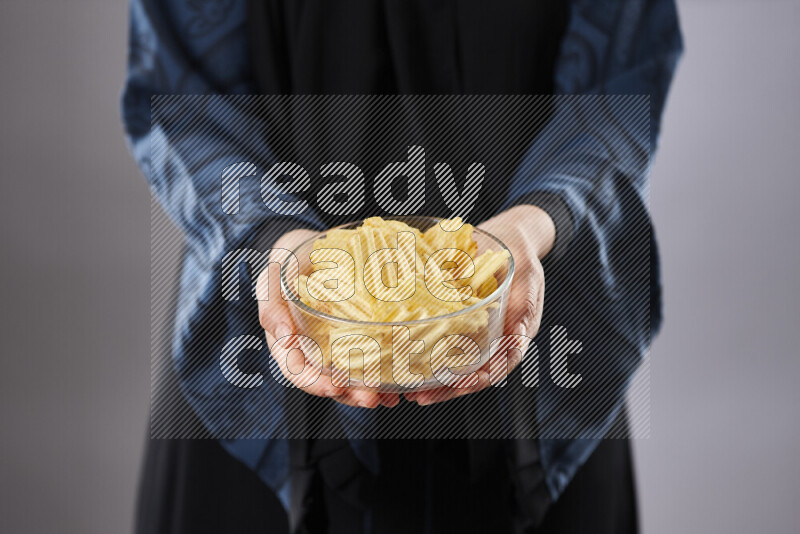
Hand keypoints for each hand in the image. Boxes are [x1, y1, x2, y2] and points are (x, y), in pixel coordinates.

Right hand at [257, 229, 400, 408]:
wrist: (310, 246)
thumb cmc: (287, 262)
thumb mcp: (273, 277)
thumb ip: (271, 305)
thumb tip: (284, 338)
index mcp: (286, 342)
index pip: (297, 371)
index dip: (315, 383)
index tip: (334, 388)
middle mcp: (311, 349)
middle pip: (328, 381)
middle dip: (349, 394)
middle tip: (370, 397)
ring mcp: (334, 345)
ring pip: (349, 377)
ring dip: (368, 390)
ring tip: (389, 396)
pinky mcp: (356, 335)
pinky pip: (368, 358)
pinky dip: (382, 372)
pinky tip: (399, 379)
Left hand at [404, 205, 554, 405]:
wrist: (505, 236)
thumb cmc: (520, 258)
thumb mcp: (529, 278)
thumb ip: (525, 307)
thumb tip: (518, 336)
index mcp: (511, 335)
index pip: (496, 368)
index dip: (476, 381)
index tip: (458, 385)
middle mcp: (490, 338)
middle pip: (469, 373)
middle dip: (446, 388)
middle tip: (421, 395)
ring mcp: (471, 330)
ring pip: (451, 361)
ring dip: (430, 376)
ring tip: (408, 387)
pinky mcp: (453, 317)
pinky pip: (437, 336)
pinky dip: (421, 348)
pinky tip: (401, 355)